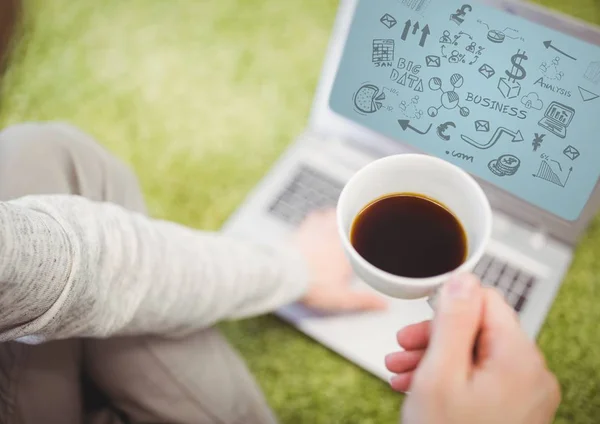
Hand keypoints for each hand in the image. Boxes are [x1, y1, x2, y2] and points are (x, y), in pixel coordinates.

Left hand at [292, 209, 386, 312]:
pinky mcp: (302, 229)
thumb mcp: (341, 299)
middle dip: (352, 224)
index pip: (364, 240)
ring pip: (332, 215)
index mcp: (348, 252)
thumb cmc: (313, 286)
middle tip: (356, 225)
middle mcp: (335, 237)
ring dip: (336, 217)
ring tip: (338, 220)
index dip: (367, 241)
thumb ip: (363, 300)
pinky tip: (316, 220)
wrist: (285, 273)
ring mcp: (318, 230)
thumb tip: (384, 305)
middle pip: (349, 222)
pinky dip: (318, 217)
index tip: (371, 241)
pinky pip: (313, 217)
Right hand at [385, 274, 559, 423]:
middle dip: (434, 336)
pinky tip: (419, 385)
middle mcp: (531, 375)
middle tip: (403, 347)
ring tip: (402, 370)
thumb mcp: (439, 373)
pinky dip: (449, 377)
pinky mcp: (514, 410)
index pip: (486, 300)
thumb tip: (463, 277)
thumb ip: (453, 320)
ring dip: (435, 357)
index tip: (419, 320)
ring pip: (476, 354)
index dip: (447, 306)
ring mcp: (525, 395)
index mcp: (519, 359)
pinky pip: (481, 378)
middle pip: (479, 329)